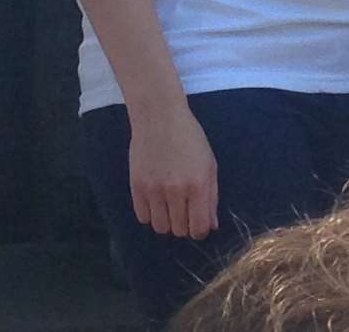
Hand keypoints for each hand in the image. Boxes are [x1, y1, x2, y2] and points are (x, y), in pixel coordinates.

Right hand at [128, 101, 218, 237]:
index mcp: (198, 184)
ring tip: (170, 206)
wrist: (159, 118)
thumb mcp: (209, 165)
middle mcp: (176, 190)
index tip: (199, 224)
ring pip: (160, 227)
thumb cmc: (190, 139)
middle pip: (180, 230)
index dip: (201, 230)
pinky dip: (150, 214)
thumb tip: (212, 226)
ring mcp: (154, 190)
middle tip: (184, 210)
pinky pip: (143, 217)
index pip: (200, 227)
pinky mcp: (136, 187)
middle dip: (184, 225)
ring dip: (167, 221)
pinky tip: (156, 200)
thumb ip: (211, 197)